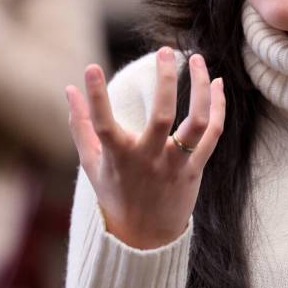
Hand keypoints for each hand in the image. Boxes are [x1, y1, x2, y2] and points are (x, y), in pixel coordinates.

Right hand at [65, 48, 224, 248]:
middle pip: (162, 116)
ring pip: (197, 122)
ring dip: (201, 88)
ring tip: (198, 59)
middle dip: (166, 80)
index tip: (91, 68)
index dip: (95, 96)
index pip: (103, 123)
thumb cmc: (116, 193)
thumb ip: (80, 125)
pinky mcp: (195, 168)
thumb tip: (68, 89)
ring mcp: (175, 164)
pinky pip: (213, 133)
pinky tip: (216, 83)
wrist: (146, 236)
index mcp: (118, 158)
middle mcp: (149, 159)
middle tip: (166, 50)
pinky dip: (218, 106)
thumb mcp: (92, 163)